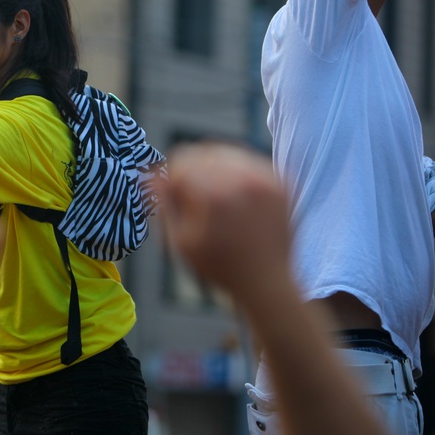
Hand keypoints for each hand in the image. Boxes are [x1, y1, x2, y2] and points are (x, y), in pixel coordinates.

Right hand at [156, 143, 292, 298]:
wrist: (267, 282)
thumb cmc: (218, 267)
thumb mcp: (180, 240)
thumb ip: (166, 203)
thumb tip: (153, 176)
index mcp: (214, 194)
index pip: (182, 162)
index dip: (171, 176)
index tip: (171, 192)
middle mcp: (242, 180)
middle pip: (204, 152)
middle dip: (192, 169)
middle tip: (191, 192)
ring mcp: (266, 179)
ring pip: (227, 152)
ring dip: (213, 167)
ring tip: (213, 194)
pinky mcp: (281, 182)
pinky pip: (250, 161)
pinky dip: (237, 171)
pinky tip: (233, 192)